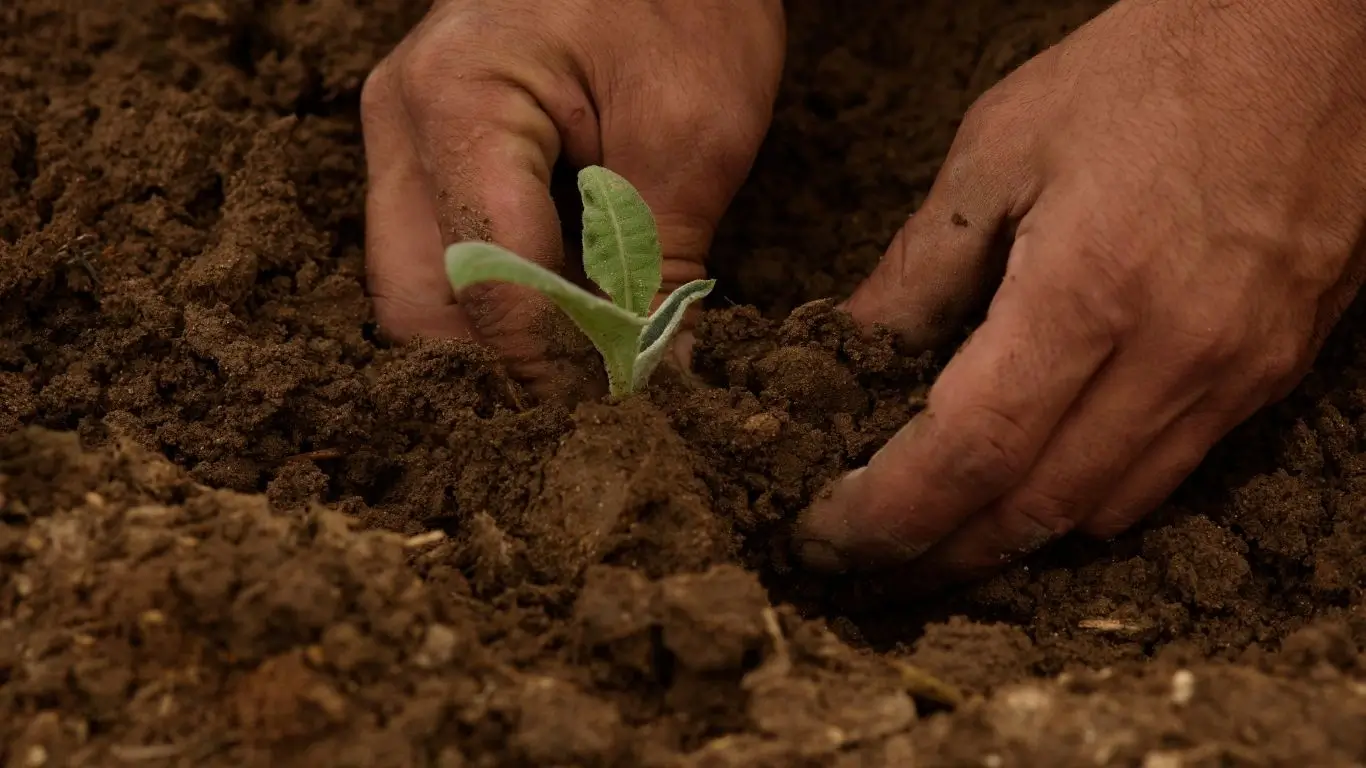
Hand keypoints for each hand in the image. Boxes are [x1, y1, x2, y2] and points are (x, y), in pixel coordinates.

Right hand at [361, 0, 784, 397]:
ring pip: (419, 290)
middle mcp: (401, 122)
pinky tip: (565, 325)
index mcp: (458, 104)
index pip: (489, 287)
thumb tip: (647, 383)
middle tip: (587, 420)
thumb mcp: (692, 133)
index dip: (552, 374)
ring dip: (497, 345)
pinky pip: (438, 254)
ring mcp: (401, 133)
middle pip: (417, 305)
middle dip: (499, 376)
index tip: (614, 428)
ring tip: (584, 381)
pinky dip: (498, 304)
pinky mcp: (427, 147)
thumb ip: (657, 268)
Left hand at [796, 0, 1365, 588]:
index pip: (968, 453)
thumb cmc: (1146, 71)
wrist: (1316, 36)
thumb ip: (920, 269)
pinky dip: (1084, 502)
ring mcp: (1235, 373)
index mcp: (1086, 288)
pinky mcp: (1272, 374)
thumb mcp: (999, 149)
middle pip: (1032, 510)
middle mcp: (1172, 354)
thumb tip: (848, 348)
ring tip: (933, 536)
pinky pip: (1167, 477)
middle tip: (864, 565)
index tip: (824, 536)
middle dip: (935, 556)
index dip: (886, 514)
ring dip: (1007, 542)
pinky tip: (1031, 486)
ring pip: (1102, 512)